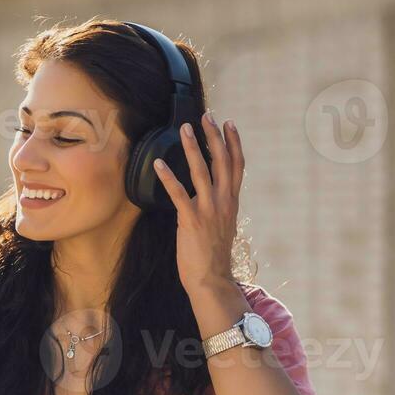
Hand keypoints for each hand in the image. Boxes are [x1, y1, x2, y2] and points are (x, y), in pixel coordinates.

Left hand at [152, 110, 243, 291]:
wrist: (212, 280)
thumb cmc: (213, 256)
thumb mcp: (222, 226)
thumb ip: (219, 207)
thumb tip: (213, 196)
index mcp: (232, 202)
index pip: (237, 165)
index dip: (234, 143)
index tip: (229, 123)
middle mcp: (223, 202)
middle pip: (222, 161)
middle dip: (214, 136)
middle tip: (206, 115)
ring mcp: (208, 210)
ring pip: (201, 171)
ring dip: (192, 147)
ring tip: (184, 128)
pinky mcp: (191, 220)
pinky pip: (178, 194)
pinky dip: (168, 177)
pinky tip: (157, 164)